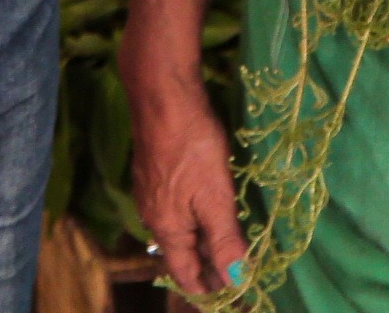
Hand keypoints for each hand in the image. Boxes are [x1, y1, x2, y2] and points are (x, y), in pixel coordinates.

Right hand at [128, 77, 251, 299]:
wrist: (163, 97)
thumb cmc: (192, 147)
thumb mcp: (216, 196)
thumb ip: (225, 239)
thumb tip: (235, 280)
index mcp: (167, 228)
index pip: (186, 273)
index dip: (207, 291)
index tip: (230, 301)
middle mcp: (154, 216)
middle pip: (182, 253)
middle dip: (208, 268)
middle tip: (236, 277)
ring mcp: (152, 193)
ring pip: (180, 230)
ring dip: (203, 243)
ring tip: (229, 249)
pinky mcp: (155, 172)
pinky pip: (177, 209)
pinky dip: (196, 220)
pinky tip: (211, 211)